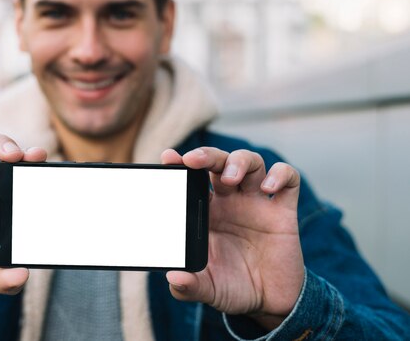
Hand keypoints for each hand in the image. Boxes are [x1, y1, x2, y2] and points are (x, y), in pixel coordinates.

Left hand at [162, 147, 303, 329]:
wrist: (270, 302)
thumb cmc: (234, 287)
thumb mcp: (208, 289)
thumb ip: (190, 287)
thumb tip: (173, 279)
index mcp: (206, 212)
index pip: (192, 178)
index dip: (181, 164)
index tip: (169, 158)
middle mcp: (230, 201)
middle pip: (219, 162)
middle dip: (207, 155)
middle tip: (194, 160)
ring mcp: (257, 203)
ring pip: (251, 163)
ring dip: (239, 161)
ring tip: (230, 178)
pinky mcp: (283, 211)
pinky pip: (288, 179)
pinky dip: (280, 175)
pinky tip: (268, 188)